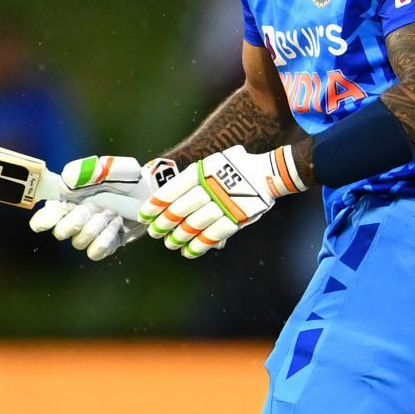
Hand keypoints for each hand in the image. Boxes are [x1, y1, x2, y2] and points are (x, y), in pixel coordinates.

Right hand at [30, 155, 175, 261]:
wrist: (148, 192)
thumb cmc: (125, 178)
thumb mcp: (106, 168)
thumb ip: (85, 172)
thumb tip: (66, 179)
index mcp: (68, 201)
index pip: (44, 217)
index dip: (43, 220)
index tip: (54, 214)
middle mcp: (75, 219)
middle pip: (60, 233)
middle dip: (76, 222)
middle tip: (92, 208)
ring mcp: (90, 234)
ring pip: (79, 243)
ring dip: (96, 228)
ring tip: (112, 213)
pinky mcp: (105, 244)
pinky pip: (96, 252)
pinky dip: (106, 239)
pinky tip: (117, 225)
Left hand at [139, 144, 304, 258]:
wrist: (269, 174)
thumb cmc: (238, 167)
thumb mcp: (214, 162)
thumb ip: (195, 176)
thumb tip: (171, 193)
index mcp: (203, 171)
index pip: (173, 189)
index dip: (157, 203)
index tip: (145, 213)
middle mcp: (211, 187)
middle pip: (181, 209)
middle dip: (164, 222)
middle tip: (154, 231)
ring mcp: (224, 204)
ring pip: (194, 224)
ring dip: (179, 236)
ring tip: (169, 243)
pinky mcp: (236, 218)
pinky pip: (213, 235)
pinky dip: (199, 245)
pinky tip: (189, 251)